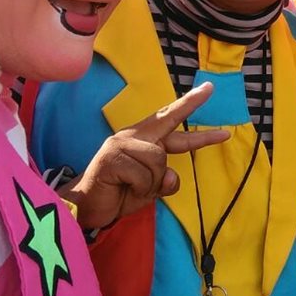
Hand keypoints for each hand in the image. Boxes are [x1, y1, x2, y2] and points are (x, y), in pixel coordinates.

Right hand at [60, 82, 230, 229]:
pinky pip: (143, 175)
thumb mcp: (150, 190)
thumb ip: (165, 182)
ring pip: (159, 160)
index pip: (171, 121)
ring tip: (133, 187)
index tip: (209, 90)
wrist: (85, 207)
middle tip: (210, 88)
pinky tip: (124, 188)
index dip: (190, 106)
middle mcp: (134, 136)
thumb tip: (171, 175)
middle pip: (168, 118)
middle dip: (190, 104)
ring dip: (152, 182)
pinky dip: (140, 188)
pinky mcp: (113, 156)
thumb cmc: (119, 194)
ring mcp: (122, 143)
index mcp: (144, 140)